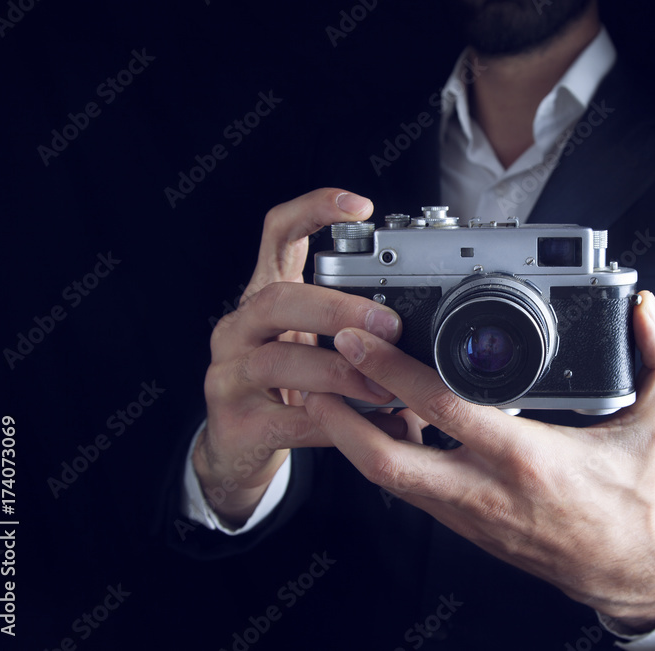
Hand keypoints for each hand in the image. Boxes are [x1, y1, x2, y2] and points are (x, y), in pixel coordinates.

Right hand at [195, 188, 406, 526]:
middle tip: (388, 326)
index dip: (313, 211)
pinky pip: (291, 419)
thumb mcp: (315, 346)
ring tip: (385, 390)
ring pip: (280, 360)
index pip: (278, 233)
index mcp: (265, 296)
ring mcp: (230, 374)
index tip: (360, 206)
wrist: (237, 448)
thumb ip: (356, 331)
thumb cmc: (285, 387)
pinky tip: (370, 428)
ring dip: (341, 372)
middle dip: (337, 309)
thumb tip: (424, 335)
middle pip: (278, 298)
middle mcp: (239, 327)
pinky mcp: (236, 423)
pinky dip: (338, 425)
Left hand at [304, 290, 654, 628]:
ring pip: (386, 477)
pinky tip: (376, 421)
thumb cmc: (630, 499)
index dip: (392, 370)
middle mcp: (484, 490)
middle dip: (340, 414)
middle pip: (386, 459)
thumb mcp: (654, 427)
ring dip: (349, 435)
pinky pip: (405, 487)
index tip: (358, 336)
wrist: (621, 570)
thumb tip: (650, 311)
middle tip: (313, 368)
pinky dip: (381, 453)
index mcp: (526, 458)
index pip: (443, 407)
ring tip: (326, 389)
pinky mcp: (459, 524)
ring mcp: (465, 512)